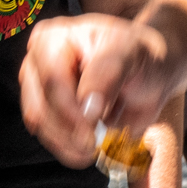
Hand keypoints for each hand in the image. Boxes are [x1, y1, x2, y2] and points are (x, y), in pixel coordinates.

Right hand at [20, 12, 177, 167]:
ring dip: (69, 143)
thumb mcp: (130, 54)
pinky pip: (50, 139)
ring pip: (42, 126)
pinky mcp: (46, 115)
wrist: (148, 77)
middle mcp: (38, 64)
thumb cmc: (138, 57)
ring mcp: (39, 91)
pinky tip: (90, 147)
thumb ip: (107, 74)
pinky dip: (70, 149)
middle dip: (70, 130)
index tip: (93, 126)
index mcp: (53, 39)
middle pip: (41, 106)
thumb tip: (87, 107)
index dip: (70, 108)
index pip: (52, 78)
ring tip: (97, 143)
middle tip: (97, 141)